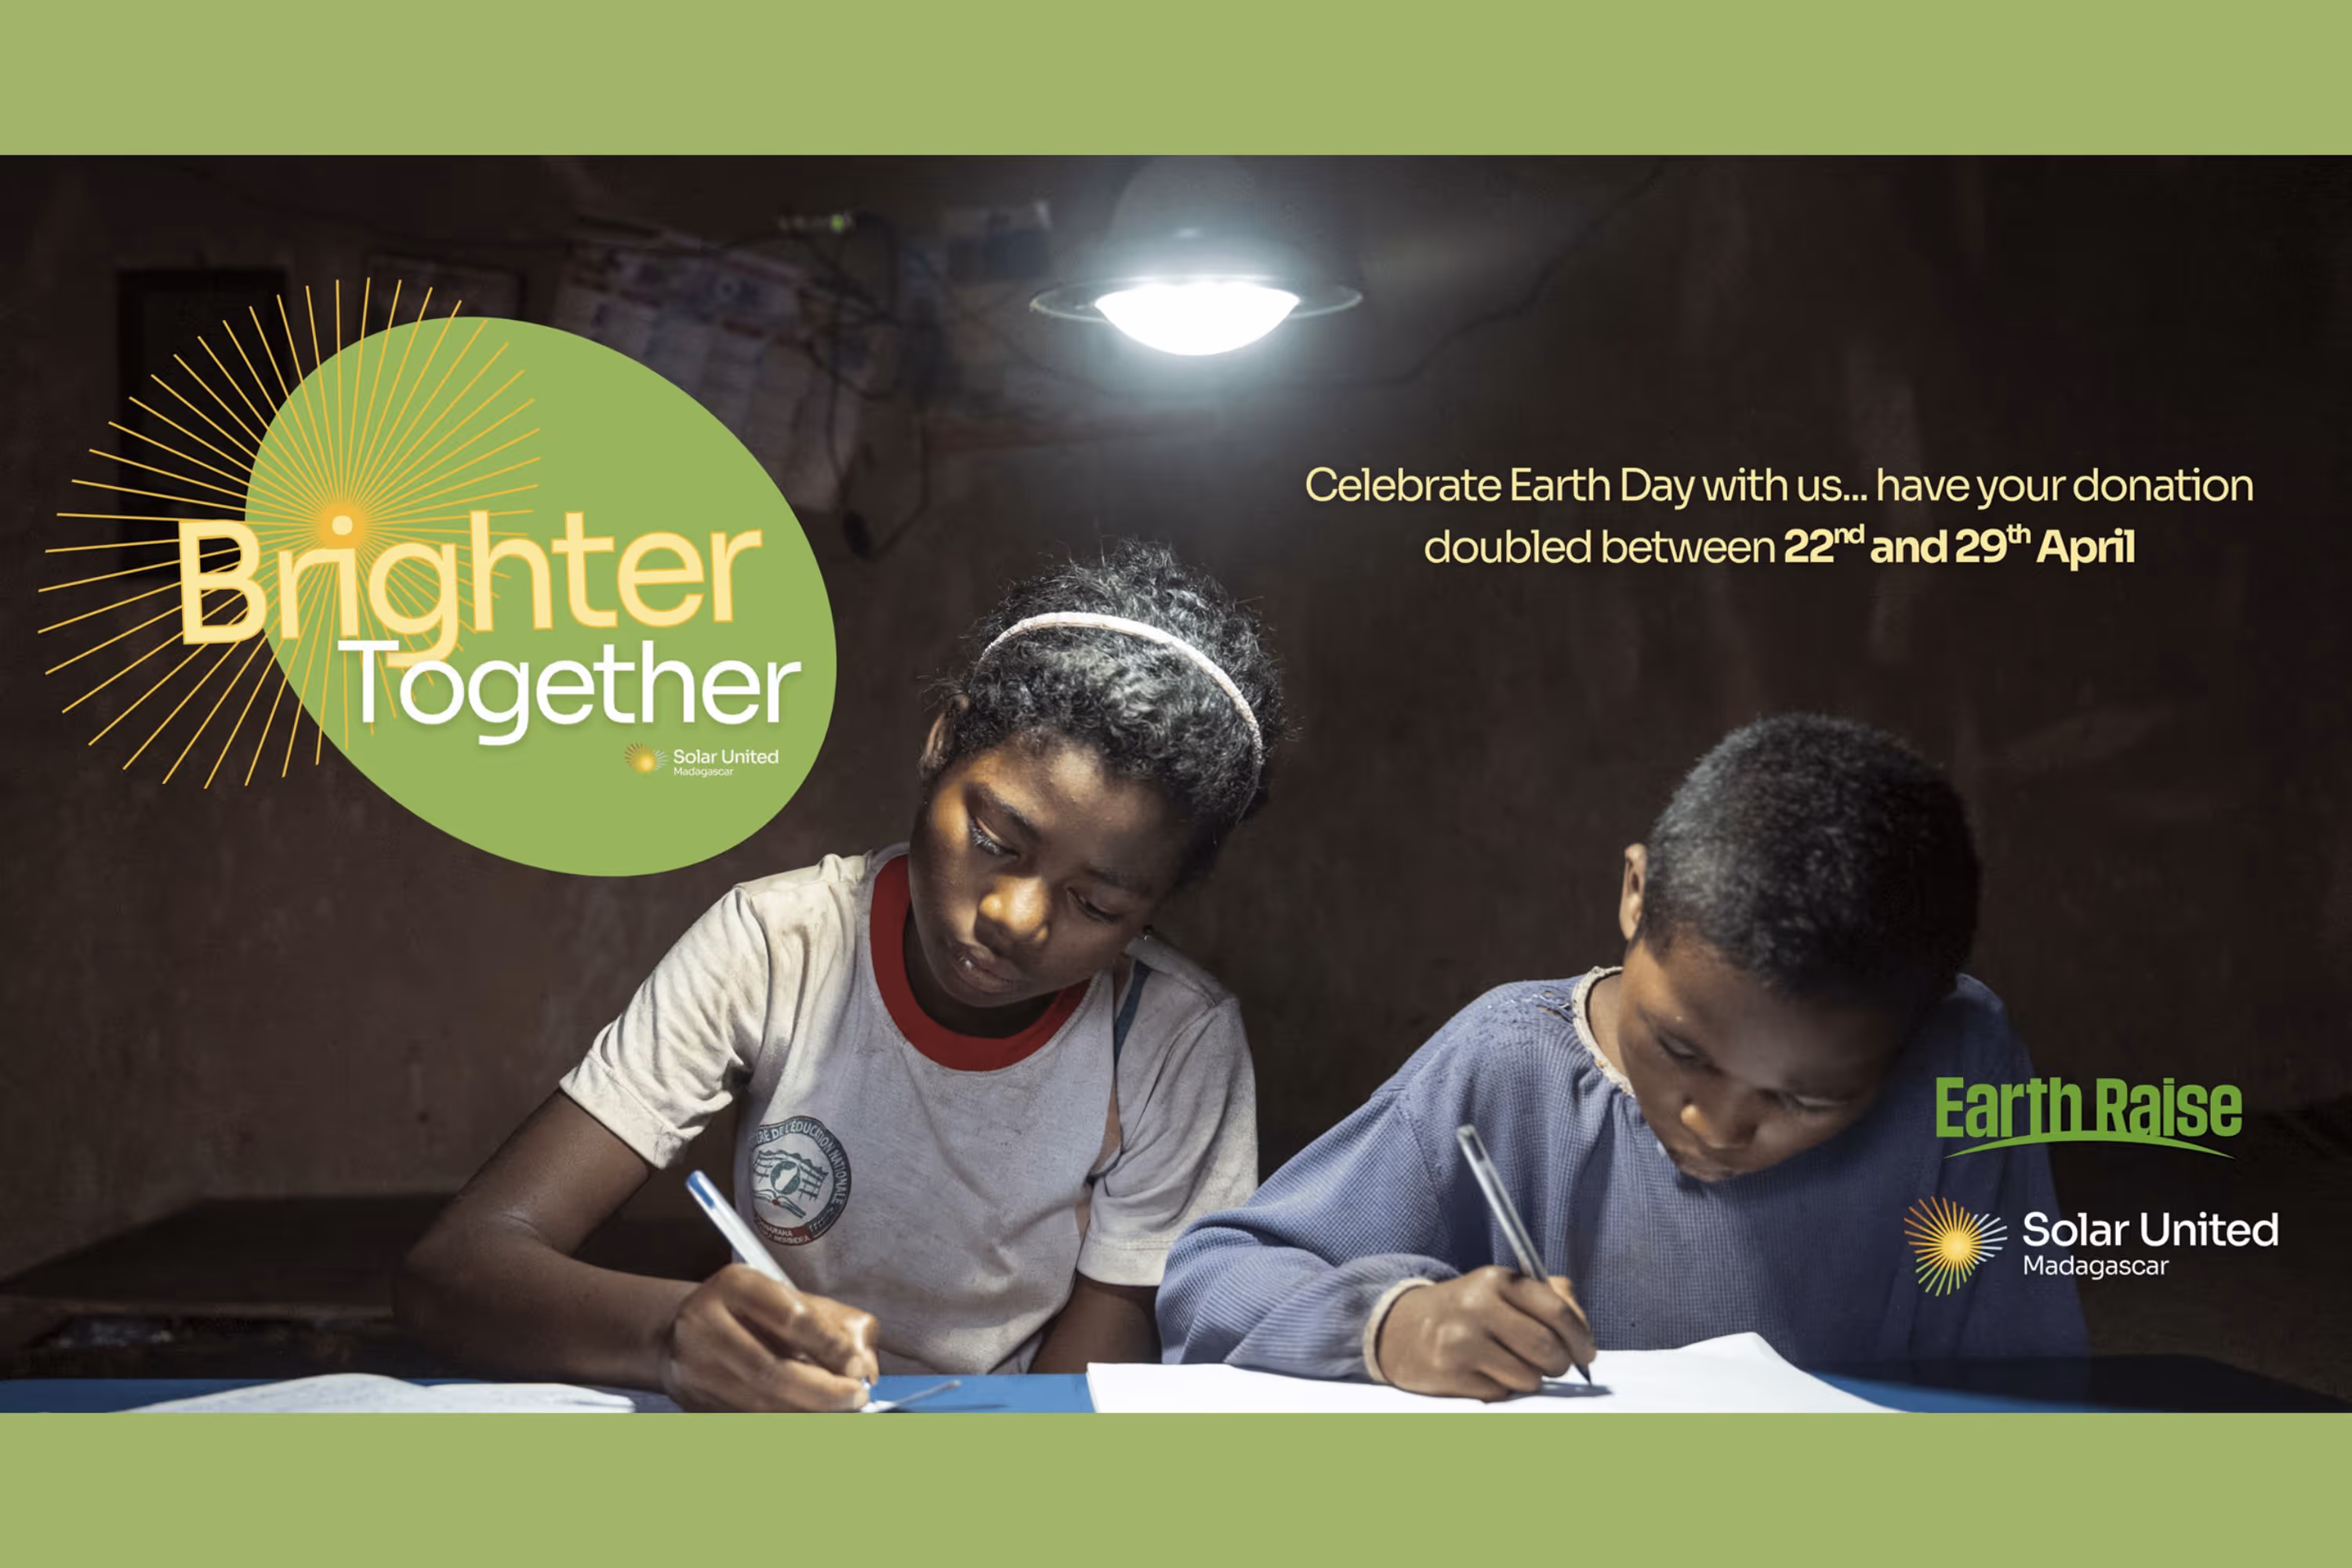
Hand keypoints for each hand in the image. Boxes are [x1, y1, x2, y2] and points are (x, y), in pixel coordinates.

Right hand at [660, 1264, 881, 1410]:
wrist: (683, 1330)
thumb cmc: (747, 1312)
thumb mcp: (784, 1296)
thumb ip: (827, 1322)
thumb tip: (862, 1363)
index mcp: (734, 1286)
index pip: (790, 1319)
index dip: (830, 1347)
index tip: (857, 1366)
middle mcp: (704, 1326)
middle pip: (770, 1372)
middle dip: (823, 1392)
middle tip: (855, 1398)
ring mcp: (693, 1369)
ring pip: (759, 1405)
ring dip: (807, 1413)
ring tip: (837, 1409)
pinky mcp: (694, 1403)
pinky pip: (747, 1420)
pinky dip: (785, 1421)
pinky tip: (808, 1417)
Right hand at [1373, 1266, 1593, 1400]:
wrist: (1403, 1328)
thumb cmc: (1468, 1309)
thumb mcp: (1502, 1288)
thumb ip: (1550, 1296)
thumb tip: (1583, 1330)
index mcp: (1496, 1279)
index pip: (1557, 1312)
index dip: (1581, 1338)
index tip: (1586, 1353)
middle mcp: (1477, 1307)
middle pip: (1547, 1349)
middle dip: (1559, 1363)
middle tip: (1555, 1364)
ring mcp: (1462, 1342)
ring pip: (1528, 1377)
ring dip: (1530, 1378)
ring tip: (1513, 1365)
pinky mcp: (1451, 1374)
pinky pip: (1502, 1394)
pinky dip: (1503, 1389)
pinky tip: (1486, 1373)